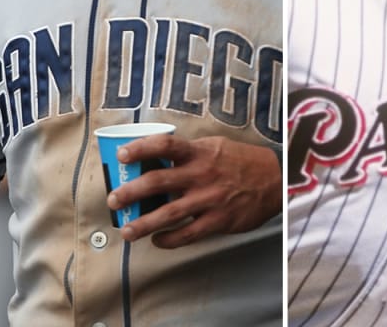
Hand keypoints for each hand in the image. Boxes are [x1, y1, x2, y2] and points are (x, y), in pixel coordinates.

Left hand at [106, 134, 279, 247]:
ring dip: (143, 223)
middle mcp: (200, 174)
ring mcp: (208, 199)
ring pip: (169, 213)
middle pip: (158, 181)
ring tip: (126, 231)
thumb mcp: (213, 146)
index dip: (141, 148)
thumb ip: (187, 153)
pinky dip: (169, 239)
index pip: (165, 145)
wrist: (274, 180)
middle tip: (113, 200)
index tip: (121, 155)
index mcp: (198, 152)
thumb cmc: (238, 161)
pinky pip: (187, 234)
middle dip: (131, 192)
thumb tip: (154, 158)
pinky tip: (157, 240)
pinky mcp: (218, 220)